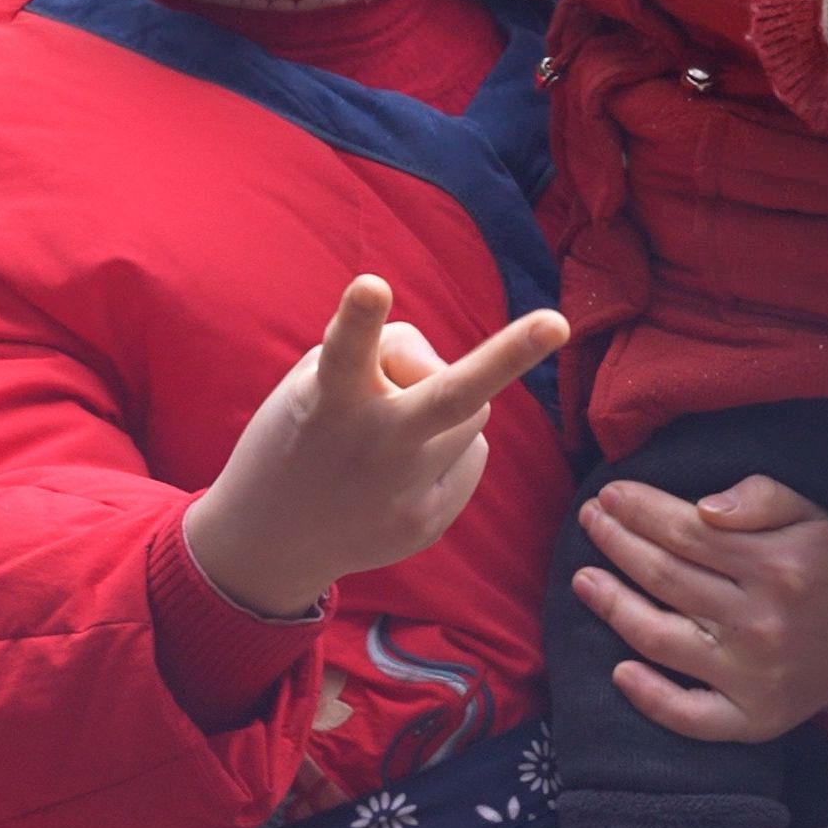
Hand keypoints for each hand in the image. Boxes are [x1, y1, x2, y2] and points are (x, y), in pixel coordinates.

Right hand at [185, 274, 567, 618]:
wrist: (270, 542)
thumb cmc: (302, 433)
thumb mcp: (313, 383)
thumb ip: (379, 359)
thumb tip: (450, 371)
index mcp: (328, 399)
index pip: (346, 350)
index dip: (360, 317)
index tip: (373, 285)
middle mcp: (371, 445)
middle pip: (451, 395)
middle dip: (508, 356)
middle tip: (557, 322)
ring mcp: (403, 492)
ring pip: (472, 412)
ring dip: (445, 405)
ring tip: (393, 429)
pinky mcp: (427, 523)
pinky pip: (469, 456)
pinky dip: (447, 449)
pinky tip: (401, 471)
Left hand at [571, 474, 827, 744]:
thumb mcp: (817, 515)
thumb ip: (763, 497)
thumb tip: (704, 508)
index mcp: (779, 565)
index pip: (687, 531)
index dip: (641, 510)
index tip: (610, 494)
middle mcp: (761, 622)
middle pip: (666, 578)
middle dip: (617, 544)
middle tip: (588, 521)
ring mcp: (753, 677)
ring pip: (661, 639)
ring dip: (613, 607)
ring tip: (583, 579)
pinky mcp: (753, 719)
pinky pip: (689, 715)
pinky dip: (650, 698)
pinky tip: (617, 670)